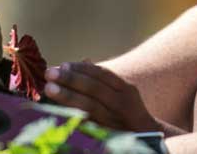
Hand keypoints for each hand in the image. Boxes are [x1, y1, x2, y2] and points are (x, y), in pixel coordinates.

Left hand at [44, 61, 161, 132]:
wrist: (147, 137)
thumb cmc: (128, 112)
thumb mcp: (123, 93)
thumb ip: (104, 79)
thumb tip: (84, 60)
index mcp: (126, 89)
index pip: (102, 74)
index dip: (82, 69)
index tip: (63, 65)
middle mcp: (123, 104)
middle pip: (95, 89)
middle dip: (71, 79)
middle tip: (50, 73)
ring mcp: (116, 121)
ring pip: (90, 107)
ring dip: (68, 96)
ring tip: (49, 88)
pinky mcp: (108, 136)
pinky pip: (88, 125)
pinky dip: (73, 117)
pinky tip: (57, 112)